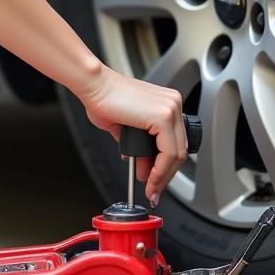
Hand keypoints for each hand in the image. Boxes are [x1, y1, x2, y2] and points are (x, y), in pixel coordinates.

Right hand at [82, 65, 187, 206]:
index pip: (176, 142)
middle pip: (180, 149)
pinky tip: (148, 178)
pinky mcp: (163, 115)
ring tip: (150, 188)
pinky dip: (159, 170)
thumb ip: (138, 145)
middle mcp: (173, 103)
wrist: (93, 85)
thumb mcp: (127, 128)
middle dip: (165, 175)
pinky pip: (168, 152)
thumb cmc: (104, 100)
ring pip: (176, 153)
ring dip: (162, 176)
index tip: (157, 182)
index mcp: (167, 104)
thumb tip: (142, 165)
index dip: (166, 166)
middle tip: (153, 189)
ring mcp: (170, 108)